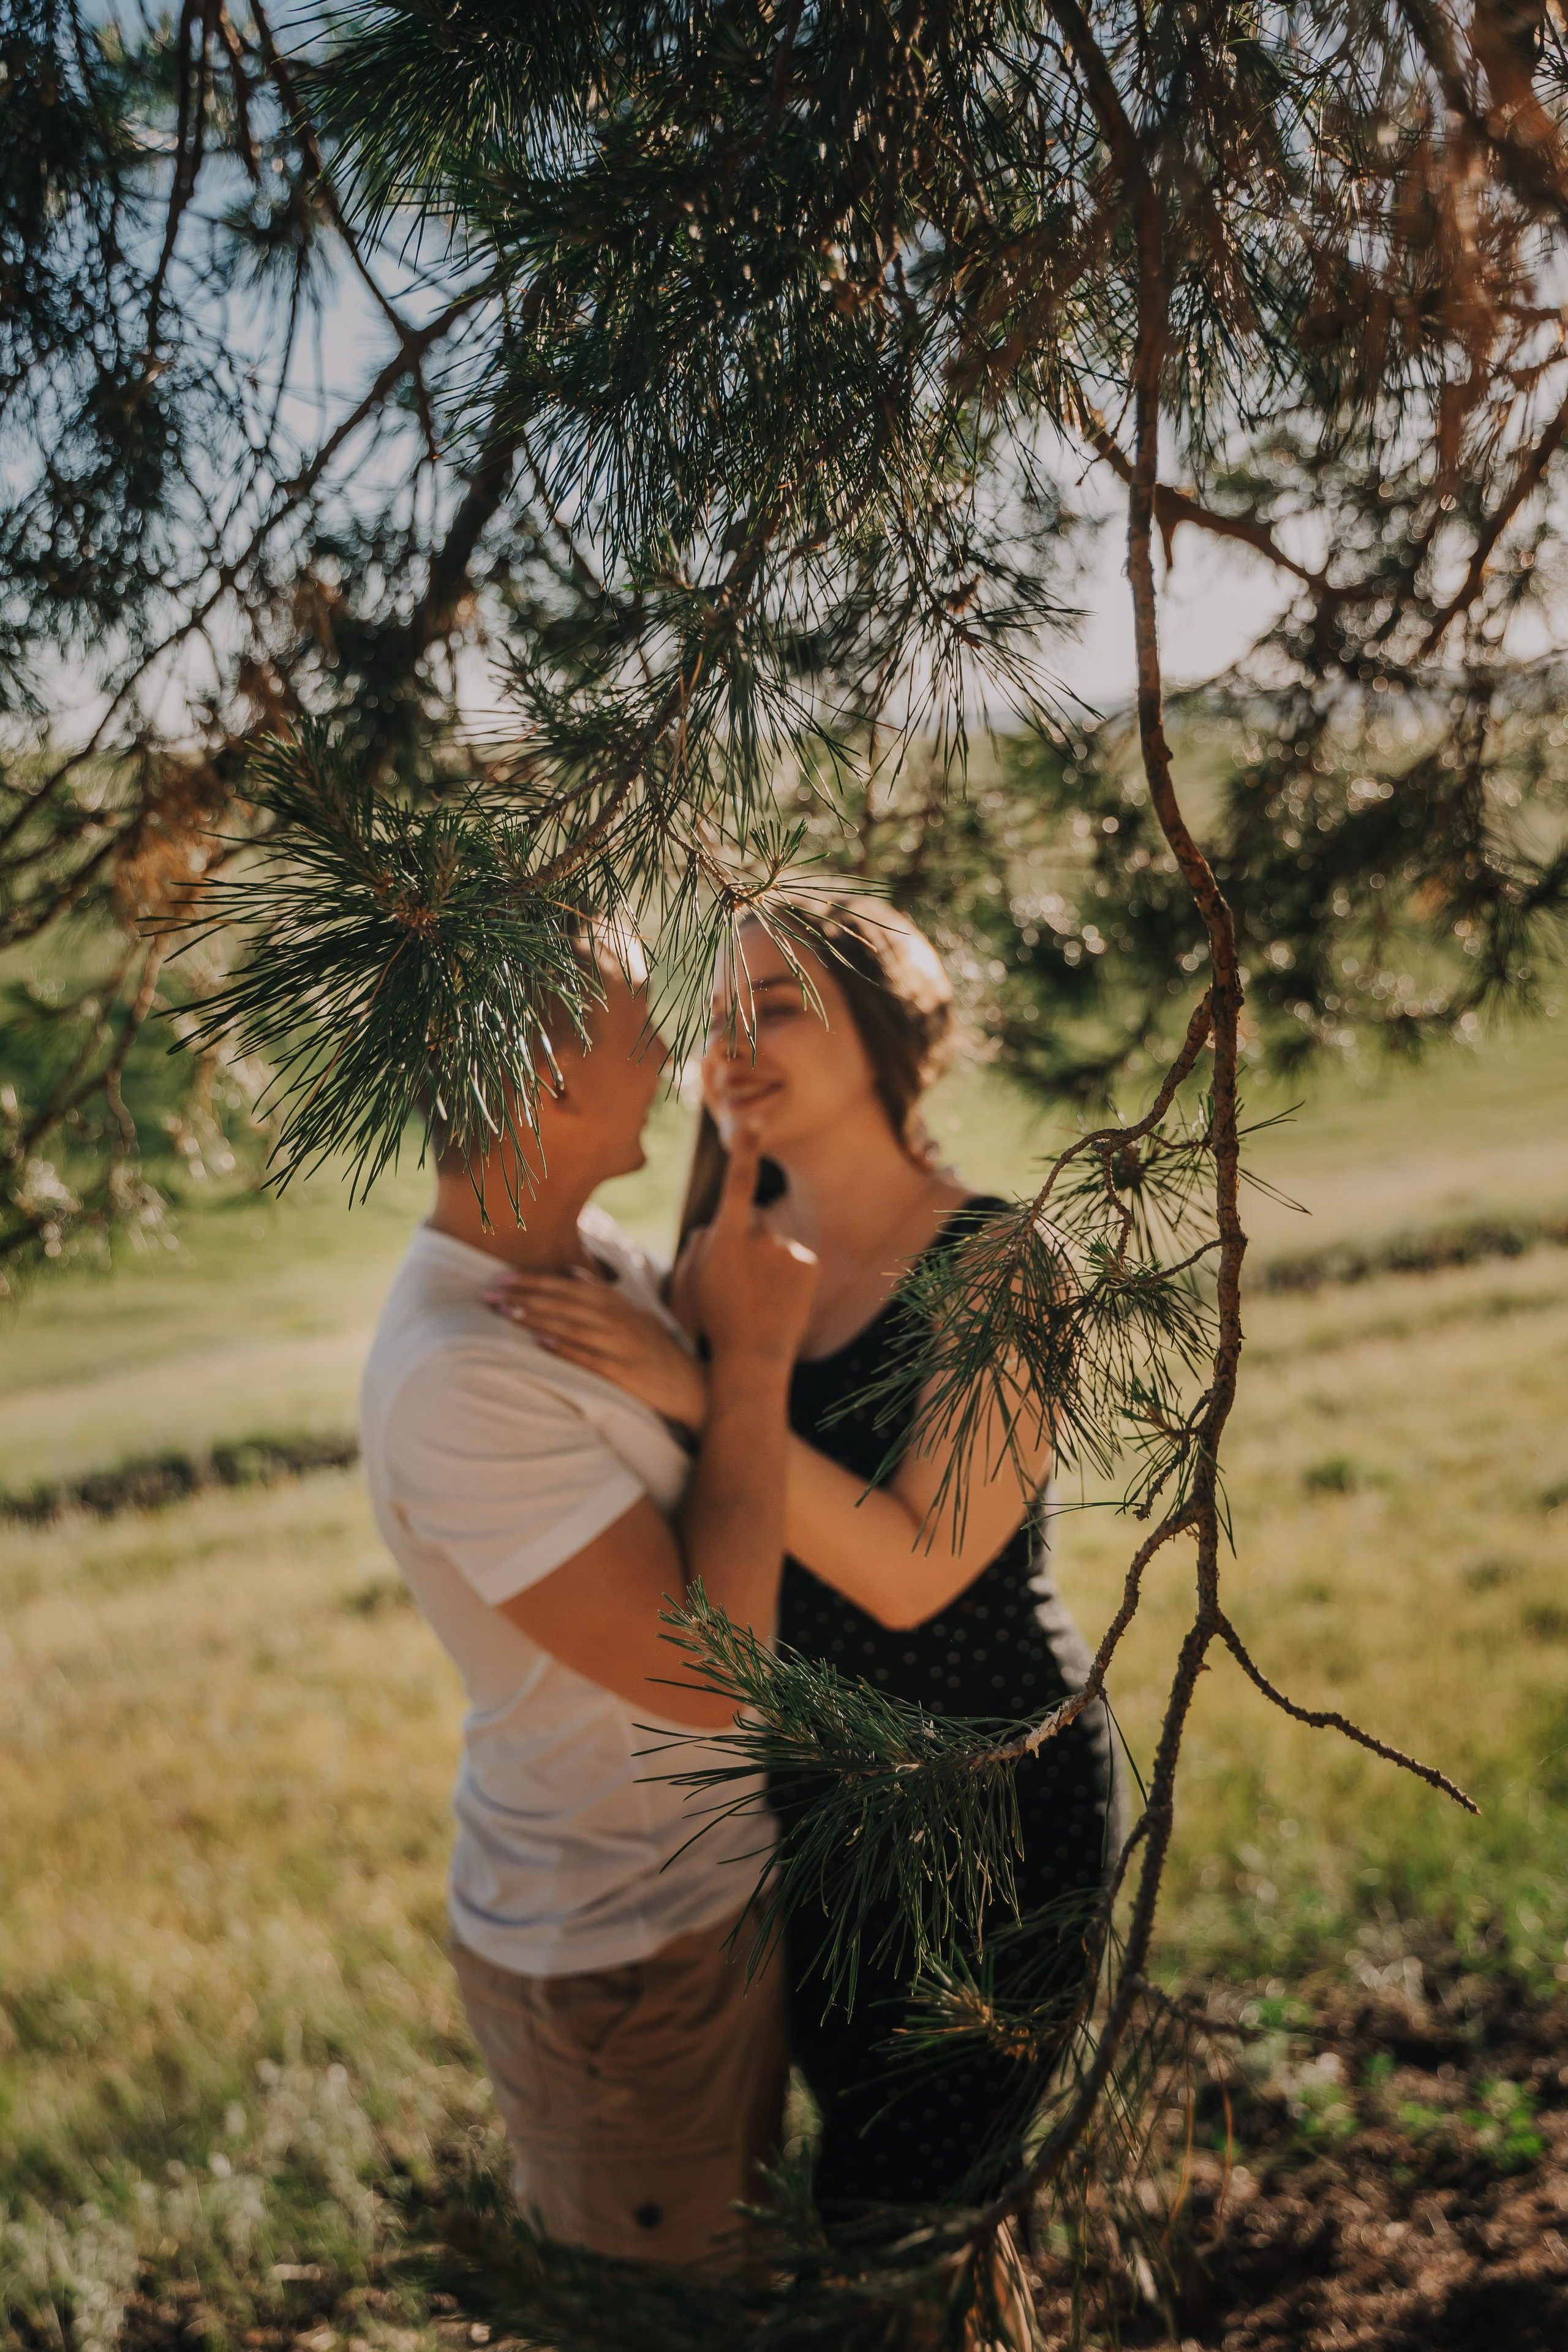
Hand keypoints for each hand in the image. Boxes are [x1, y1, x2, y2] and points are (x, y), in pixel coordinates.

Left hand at [483, 1271, 708, 1430]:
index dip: (535, 1281)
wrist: (693, 1388)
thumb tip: (569, 1272)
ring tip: (506, 1312)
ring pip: (574, 1326)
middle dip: (526, 1296)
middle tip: (490, 1292)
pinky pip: (590, 1358)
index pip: (569, 1287)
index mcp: (619, 1306)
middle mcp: (620, 1320)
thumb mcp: (635, 1316)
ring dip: (538, 1318)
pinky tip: (540, 1343)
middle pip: (566, 1302)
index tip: (502, 1278)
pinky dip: (566, 1348)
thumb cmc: (657, 1353)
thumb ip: (603, 1294)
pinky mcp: (626, 1372)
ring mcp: (623, 1345)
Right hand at [683, 1123, 816, 1364]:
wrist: (753, 1358)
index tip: (751, 1123)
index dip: (744, 1150)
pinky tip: (777, 1298)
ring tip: (758, 1296)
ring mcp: (789, 1250)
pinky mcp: (809, 1263)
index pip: (737, 1184)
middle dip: (744, 1240)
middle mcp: (762, 1238)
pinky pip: (793, 1254)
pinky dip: (786, 1271)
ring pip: (773, 1240)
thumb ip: (701, 1244)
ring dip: (766, 1260)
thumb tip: (717, 1226)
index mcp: (726, 1240)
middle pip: (751, 1222)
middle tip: (737, 1283)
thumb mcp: (689, 1280)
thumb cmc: (712, 1319)